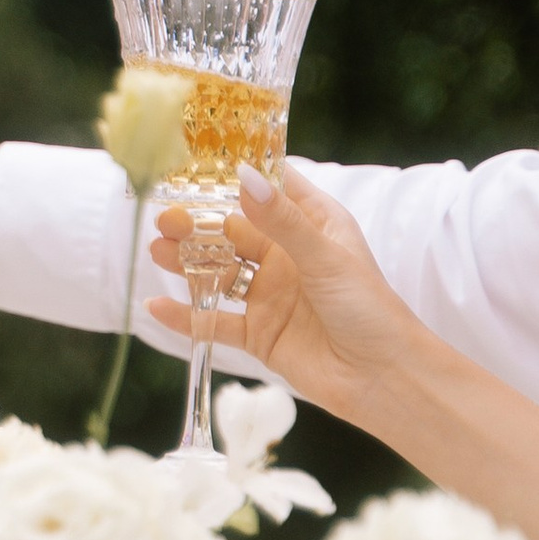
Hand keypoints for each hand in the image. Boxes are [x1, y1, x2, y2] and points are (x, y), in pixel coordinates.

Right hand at [148, 164, 438, 423]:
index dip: (238, 174)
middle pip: (235, 232)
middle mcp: (289, 256)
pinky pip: (216, 321)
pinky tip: (157, 306)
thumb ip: (281, 221)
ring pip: (220, 273)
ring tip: (155, 250)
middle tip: (165, 218)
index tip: (197, 160)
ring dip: (188, 263)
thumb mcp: (325, 257)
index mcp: (314, 225)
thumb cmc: (369, 309)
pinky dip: (187, 316)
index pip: (272, 187)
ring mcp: (272, 295)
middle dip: (199, 224)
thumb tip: (243, 176)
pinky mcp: (260, 334)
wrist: (383, 379)